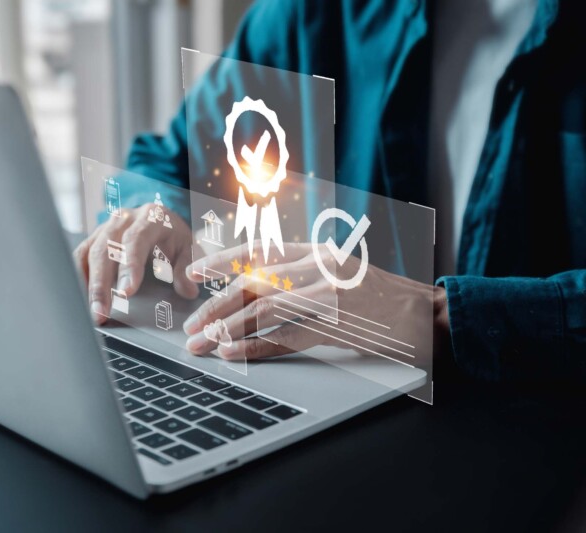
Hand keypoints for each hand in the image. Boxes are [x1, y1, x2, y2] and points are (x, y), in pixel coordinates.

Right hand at [73, 203, 198, 323]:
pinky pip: (79, 257)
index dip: (129, 266)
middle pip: (105, 249)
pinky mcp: (93, 238)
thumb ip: (186, 267)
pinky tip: (79, 299)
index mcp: (150, 218)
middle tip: (100, 311)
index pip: (135, 240)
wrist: (160, 218)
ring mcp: (105, 227)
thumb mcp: (188, 247)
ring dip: (85, 285)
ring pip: (87, 254)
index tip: (126, 292)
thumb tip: (187, 290)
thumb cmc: (173, 235)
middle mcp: (123, 219)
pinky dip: (77, 278)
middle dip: (101, 284)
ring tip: (89, 312)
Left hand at [182, 241, 443, 362]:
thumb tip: (252, 290)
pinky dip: (255, 348)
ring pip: (263, 311)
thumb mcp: (339, 273)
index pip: (258, 252)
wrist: (430, 316)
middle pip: (254, 284)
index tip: (194, 272)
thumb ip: (301, 275)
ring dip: (227, 330)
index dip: (222, 262)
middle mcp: (320, 268)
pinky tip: (233, 354)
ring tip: (202, 345)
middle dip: (216, 306)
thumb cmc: (379, 298)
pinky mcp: (338, 326)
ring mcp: (329, 296)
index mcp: (318, 252)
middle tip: (190, 326)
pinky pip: (286, 339)